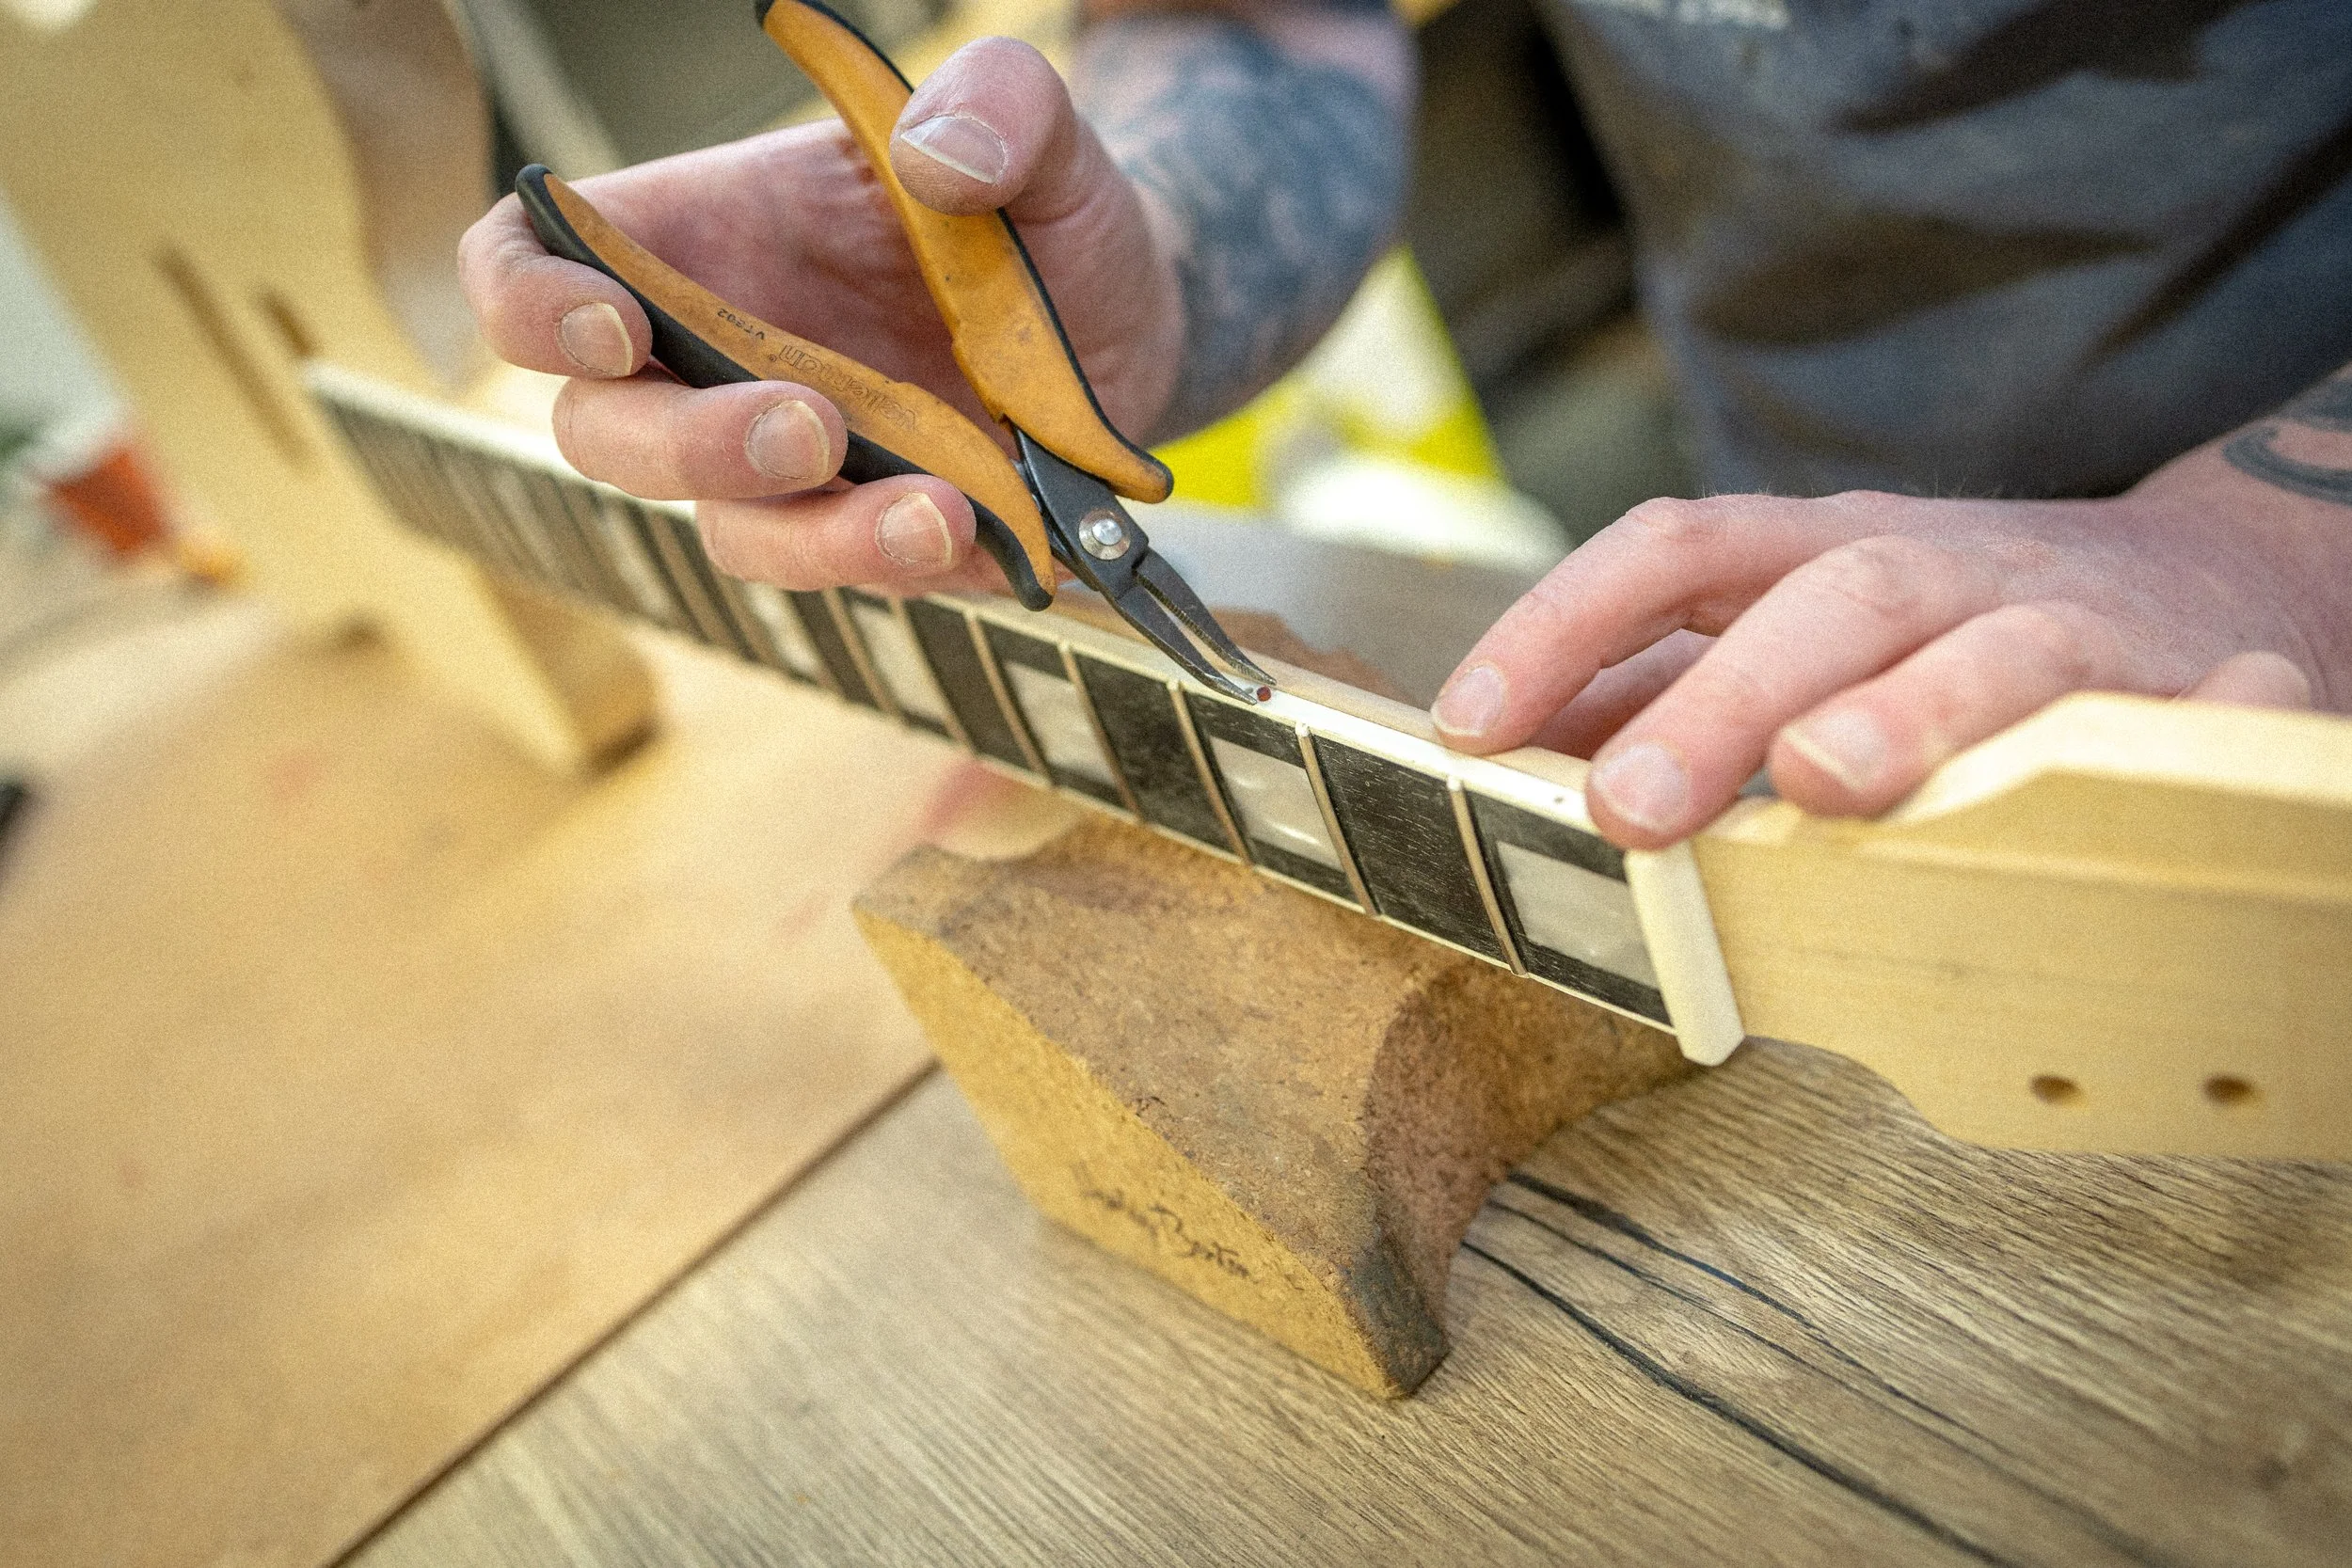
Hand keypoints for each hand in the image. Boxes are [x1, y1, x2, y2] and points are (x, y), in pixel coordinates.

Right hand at [457, 38, 1181, 596]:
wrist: (1133, 305)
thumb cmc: (1040, 201)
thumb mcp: (1037, 127)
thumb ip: (998, 102)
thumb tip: (944, 151)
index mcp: (701, 234)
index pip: (530, 267)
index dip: (527, 305)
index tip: (609, 327)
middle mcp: (718, 357)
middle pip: (609, 434)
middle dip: (687, 447)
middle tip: (806, 427)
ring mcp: (792, 460)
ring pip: (736, 531)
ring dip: (816, 537)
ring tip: (936, 512)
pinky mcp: (869, 528)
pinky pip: (855, 575)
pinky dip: (913, 569)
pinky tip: (992, 539)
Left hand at [1429, 428, 2341, 848]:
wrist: (2208, 582)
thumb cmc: (1946, 634)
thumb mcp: (1791, 634)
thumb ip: (1661, 688)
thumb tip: (1507, 755)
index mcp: (1820, 552)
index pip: (1673, 548)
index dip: (1562, 624)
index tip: (1466, 725)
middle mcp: (1941, 567)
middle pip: (1827, 601)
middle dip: (1717, 699)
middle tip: (1626, 808)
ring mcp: (2076, 620)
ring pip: (1996, 648)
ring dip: (1912, 708)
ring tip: (1832, 780)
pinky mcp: (2213, 681)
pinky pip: (2212, 712)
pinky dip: (2198, 734)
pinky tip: (2154, 781)